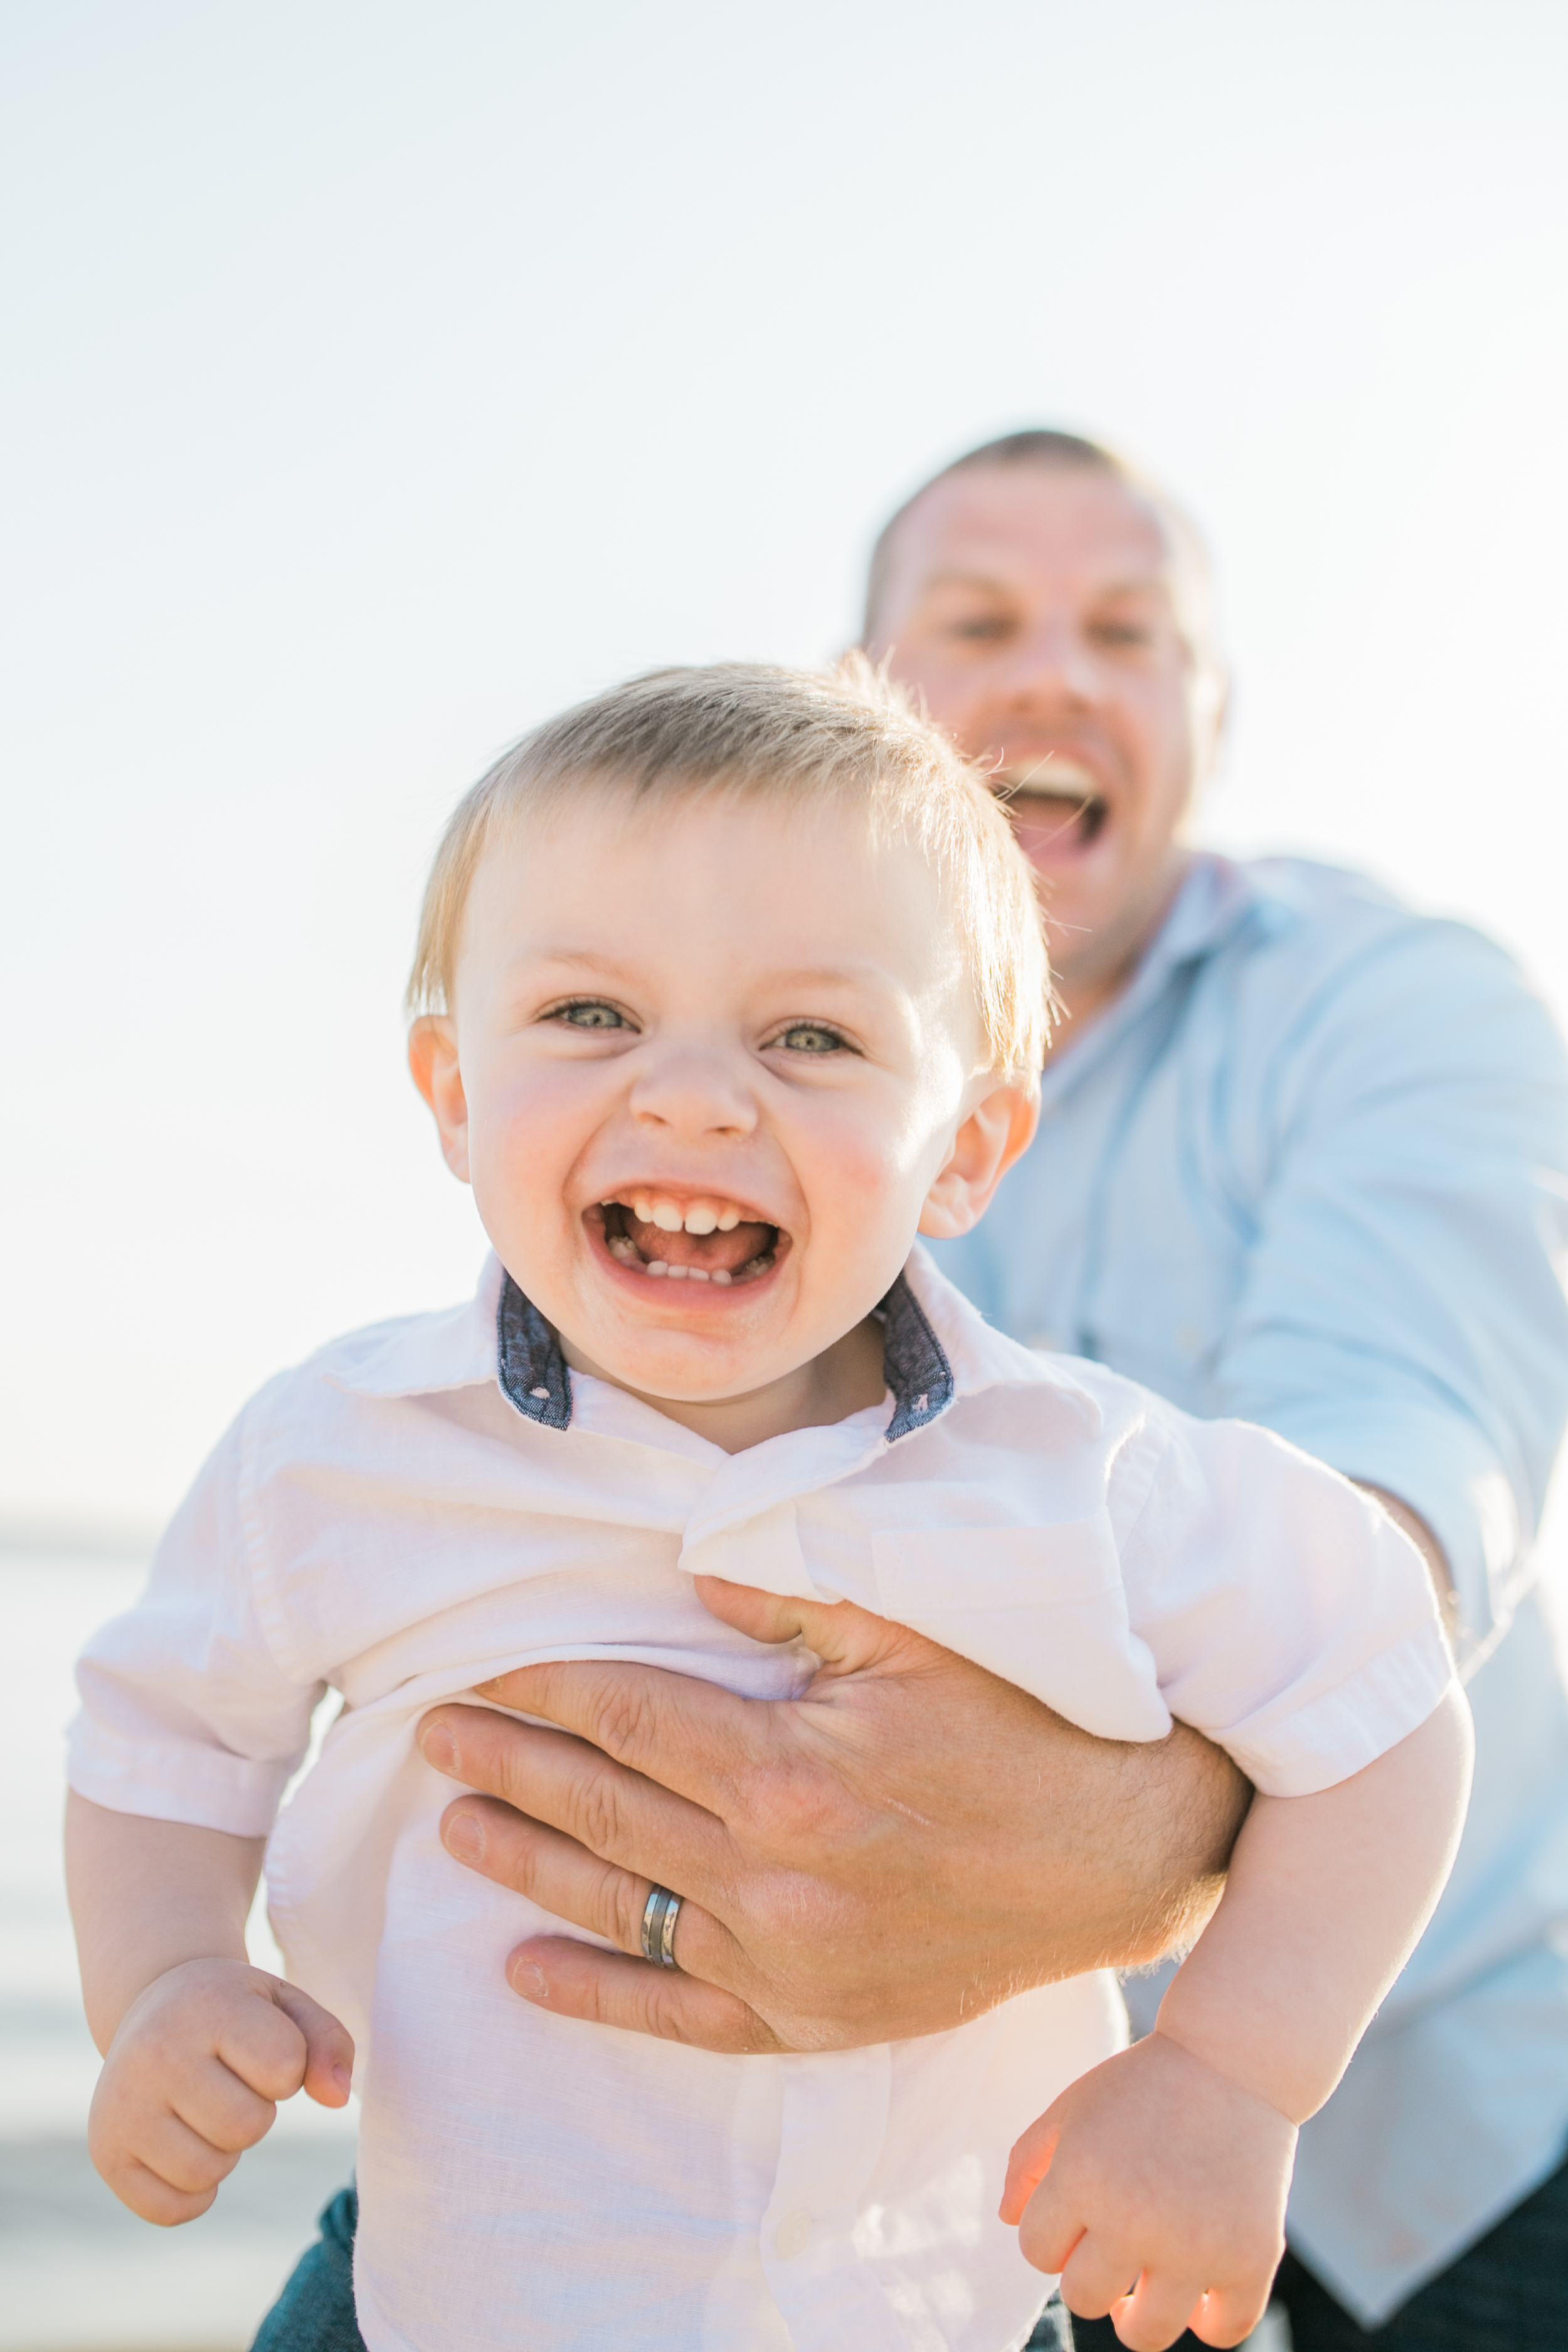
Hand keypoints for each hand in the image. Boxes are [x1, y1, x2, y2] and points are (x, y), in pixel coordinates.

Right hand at [88, 1958, 353, 2224]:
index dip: (288, 2068)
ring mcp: (122, 2106)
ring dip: (224, 2151)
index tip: (261, 2046)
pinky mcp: (106, 2152)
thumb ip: (328, 2042)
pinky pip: (171, 2210)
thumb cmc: (235, 2011)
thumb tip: (337, 2098)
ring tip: (206, 2108)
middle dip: (256, 2112)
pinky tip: (185, 2145)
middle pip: (247, 2127)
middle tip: (231, 2082)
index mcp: (206, 2007)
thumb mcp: (287, 2005)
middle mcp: (155, 2054)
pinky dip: (194, 2192)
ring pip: (208, 2173)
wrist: (154, 2005)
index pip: (284, 2069)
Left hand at [417, 1575, 1248, 2053]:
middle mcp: (774, 1878)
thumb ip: (795, 1604)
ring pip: (622, 1909)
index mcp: (790, 1772)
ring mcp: (788, 1961)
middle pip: (604, 1812)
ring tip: (459, 1826)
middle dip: (511, 1766)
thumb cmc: (1021, 1725)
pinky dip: (597, 1995)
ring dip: (528, 1866)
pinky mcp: (813, 2017)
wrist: (1123, 1850)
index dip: (550, 1690)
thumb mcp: (915, 1635)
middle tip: (435, 1736)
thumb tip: (692, 1576)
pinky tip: (526, 1972)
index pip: (630, 1717)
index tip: (490, 1670)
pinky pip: (679, 2014)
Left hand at [1002, 2032, 1294, 2350]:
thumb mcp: (1072, 2107)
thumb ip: (1027, 2162)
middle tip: (1112, 2245)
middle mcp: (1135, 2219)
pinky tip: (1200, 2290)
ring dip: (1138, 2315)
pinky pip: (1223, 2331)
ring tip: (1144, 2287)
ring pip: (1146, 2335)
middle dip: (1090, 2275)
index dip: (1051, 2235)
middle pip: (1084, 2298)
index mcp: (1082, 2178)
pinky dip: (1208, 2321)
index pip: (1037, 2252)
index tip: (1078, 2214)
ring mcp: (1196, 2246)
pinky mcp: (1251, 2258)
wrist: (1233, 2060)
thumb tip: (1010, 2223)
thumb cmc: (1142, 2085)